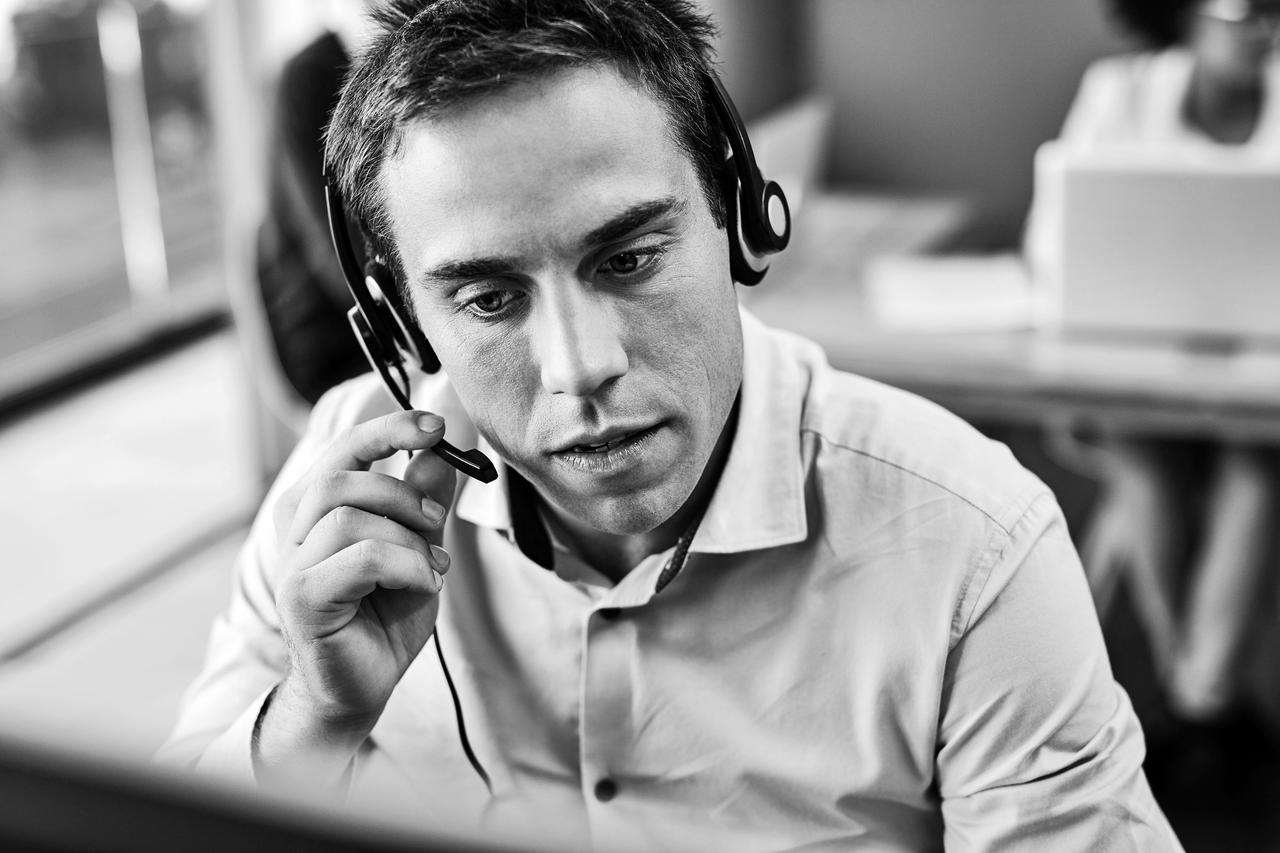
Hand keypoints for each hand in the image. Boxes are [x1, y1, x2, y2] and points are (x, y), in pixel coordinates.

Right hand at [257, 410, 457, 782]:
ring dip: (408, 539)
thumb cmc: (384, 618)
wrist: (364, 685)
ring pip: (351, 518)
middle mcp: (296, 531)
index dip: (388, 430)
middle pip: (341, 478)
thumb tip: (439, 454)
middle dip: (402, 492)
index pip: (344, 451)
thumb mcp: (417, 550)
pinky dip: (405, 567)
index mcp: (317, 510)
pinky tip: (420, 586)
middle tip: (436, 523)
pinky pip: (362, 558)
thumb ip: (423, 503)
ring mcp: (293, 565)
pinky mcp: (303, 597)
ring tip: (429, 568)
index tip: (435, 426)